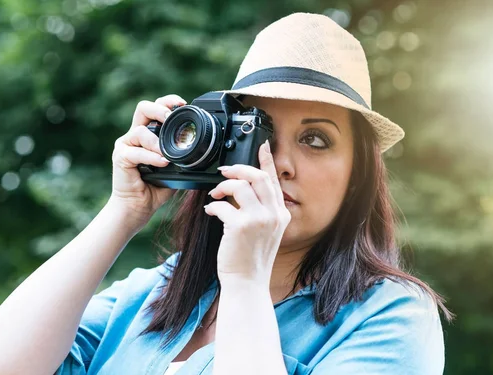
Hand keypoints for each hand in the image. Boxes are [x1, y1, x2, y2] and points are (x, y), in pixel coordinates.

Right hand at [108, 94, 186, 228]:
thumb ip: (183, 157)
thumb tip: (205, 152)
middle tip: (171, 117)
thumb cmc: (155, 188)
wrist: (138, 207)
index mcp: (148, 135)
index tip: (182, 104)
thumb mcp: (175, 169)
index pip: (155, 108)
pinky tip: (162, 163)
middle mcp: (134, 136)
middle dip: (159, 109)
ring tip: (167, 154)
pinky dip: (151, 157)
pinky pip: (136, 152)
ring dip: (157, 141)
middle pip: (143, 108)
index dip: (168, 102)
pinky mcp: (120, 158)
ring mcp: (125, 146)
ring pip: (140, 131)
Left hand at [204, 141, 290, 285]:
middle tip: (224, 170)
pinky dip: (213, 205)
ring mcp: (259, 220)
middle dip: (239, 168)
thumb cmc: (251, 259)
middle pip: (258, 176)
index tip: (261, 146)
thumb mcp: (265, 232)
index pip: (274, 180)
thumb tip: (242, 188)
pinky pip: (222, 204)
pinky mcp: (241, 226)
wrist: (247, 283)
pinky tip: (210, 210)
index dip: (266, 160)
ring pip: (239, 186)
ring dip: (222, 186)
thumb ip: (261, 210)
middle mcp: (274, 215)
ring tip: (215, 195)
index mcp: (281, 214)